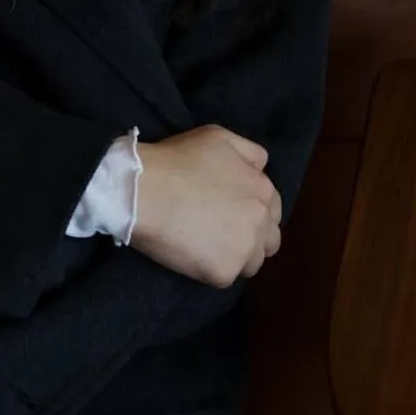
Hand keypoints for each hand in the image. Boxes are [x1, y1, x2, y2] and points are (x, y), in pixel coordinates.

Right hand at [130, 125, 281, 287]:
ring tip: (206, 245)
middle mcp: (261, 220)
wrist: (142, 189)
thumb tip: (261, 169)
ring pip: (252, 263)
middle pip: (269, 240)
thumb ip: (249, 153)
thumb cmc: (176, 159)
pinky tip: (191, 253)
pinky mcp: (223, 272)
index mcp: (262, 189)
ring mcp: (244, 249)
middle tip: (220, 230)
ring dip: (236, 255)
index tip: (230, 210)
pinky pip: (225, 277)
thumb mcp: (218, 137)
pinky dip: (210, 268)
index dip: (252, 209)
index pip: (273, 209)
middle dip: (252, 236)